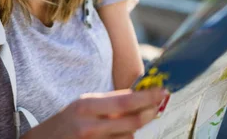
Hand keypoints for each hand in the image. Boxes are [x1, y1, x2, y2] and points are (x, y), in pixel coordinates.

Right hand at [23, 89, 166, 138]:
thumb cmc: (65, 124)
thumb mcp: (82, 107)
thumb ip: (108, 104)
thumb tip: (139, 97)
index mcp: (86, 105)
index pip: (125, 100)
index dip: (147, 97)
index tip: (162, 91)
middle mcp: (88, 125)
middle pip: (131, 122)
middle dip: (149, 114)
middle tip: (159, 107)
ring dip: (135, 133)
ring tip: (132, 125)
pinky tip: (120, 136)